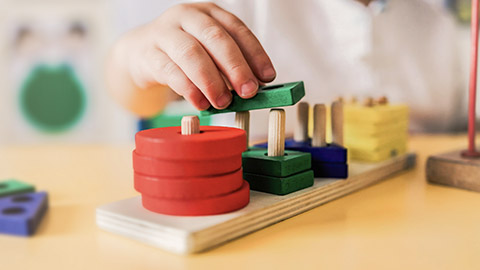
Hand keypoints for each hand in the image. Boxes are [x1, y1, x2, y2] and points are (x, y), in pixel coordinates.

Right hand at [114, 2, 275, 110]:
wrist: (140, 53)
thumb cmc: (183, 53)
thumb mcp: (209, 52)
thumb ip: (229, 66)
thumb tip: (254, 88)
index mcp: (208, 13)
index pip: (236, 29)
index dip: (255, 53)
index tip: (267, 76)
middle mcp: (187, 17)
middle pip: (215, 38)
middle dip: (236, 67)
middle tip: (248, 91)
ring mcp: (165, 33)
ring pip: (191, 53)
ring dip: (212, 81)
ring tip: (224, 102)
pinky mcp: (149, 54)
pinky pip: (170, 71)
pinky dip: (189, 90)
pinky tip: (201, 103)